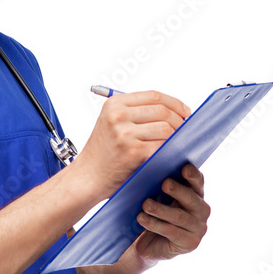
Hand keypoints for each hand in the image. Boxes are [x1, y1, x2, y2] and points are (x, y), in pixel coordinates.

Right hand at [72, 90, 189, 203]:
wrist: (87, 177)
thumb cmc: (103, 152)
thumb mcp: (111, 123)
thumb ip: (136, 112)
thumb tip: (173, 110)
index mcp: (114, 104)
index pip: (154, 96)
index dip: (174, 103)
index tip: (185, 112)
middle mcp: (118, 116)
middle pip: (163, 111)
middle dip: (179, 121)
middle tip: (185, 130)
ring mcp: (125, 134)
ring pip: (166, 129)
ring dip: (177, 137)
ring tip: (177, 143)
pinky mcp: (134, 152)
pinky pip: (163, 146)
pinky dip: (171, 151)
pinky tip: (171, 154)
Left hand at [131, 164, 209, 265]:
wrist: (148, 244)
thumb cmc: (153, 214)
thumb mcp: (158, 196)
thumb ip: (160, 183)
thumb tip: (150, 163)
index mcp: (196, 194)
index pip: (198, 182)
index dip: (192, 175)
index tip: (184, 167)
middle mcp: (202, 211)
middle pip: (191, 198)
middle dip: (177, 190)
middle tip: (164, 183)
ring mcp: (198, 229)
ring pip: (179, 216)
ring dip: (161, 209)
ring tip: (146, 204)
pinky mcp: (189, 243)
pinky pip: (171, 232)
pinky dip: (154, 224)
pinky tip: (141, 218)